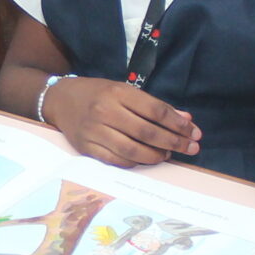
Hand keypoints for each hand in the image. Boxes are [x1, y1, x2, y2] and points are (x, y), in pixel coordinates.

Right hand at [41, 76, 200, 165]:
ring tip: (168, 155)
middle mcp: (106, 111)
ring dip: (156, 156)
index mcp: (118, 92)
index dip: (178, 124)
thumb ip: (154, 106)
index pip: (155, 110)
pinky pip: (116, 160)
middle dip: (174, 142)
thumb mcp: (124, 91)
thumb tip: (186, 120)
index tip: (194, 132)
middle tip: (191, 148)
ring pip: (133, 150)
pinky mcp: (86, 148)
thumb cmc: (97, 93)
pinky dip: (135, 162)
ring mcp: (94, 131)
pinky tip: (146, 160)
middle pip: (147, 132)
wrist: (60, 100)